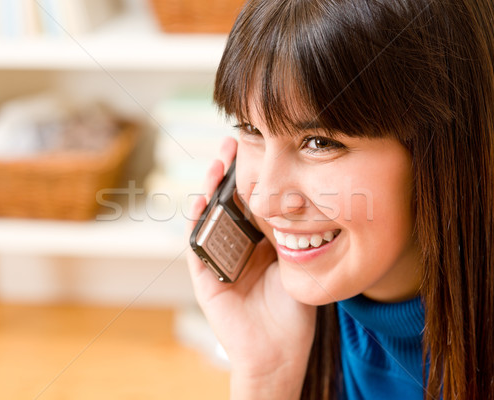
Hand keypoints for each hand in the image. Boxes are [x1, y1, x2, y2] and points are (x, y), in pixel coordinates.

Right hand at [185, 137, 316, 399]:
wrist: (279, 351)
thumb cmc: (292, 312)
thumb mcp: (296, 264)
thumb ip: (292, 234)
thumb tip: (298, 196)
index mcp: (258, 243)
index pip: (251, 201)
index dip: (250, 175)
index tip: (256, 146)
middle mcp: (236, 247)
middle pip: (227, 202)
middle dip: (228, 172)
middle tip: (232, 142)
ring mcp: (218, 260)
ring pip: (209, 217)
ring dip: (209, 189)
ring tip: (217, 162)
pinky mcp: (205, 277)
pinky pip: (196, 244)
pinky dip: (196, 222)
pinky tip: (201, 201)